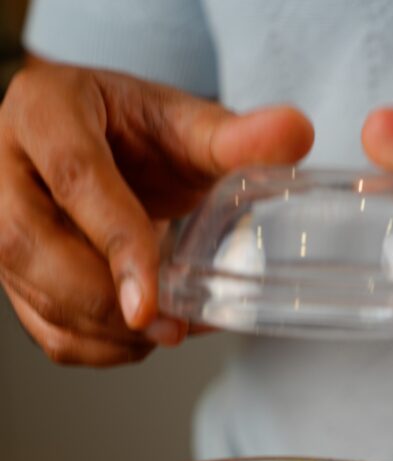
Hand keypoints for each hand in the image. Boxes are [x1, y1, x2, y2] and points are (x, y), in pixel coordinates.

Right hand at [0, 64, 312, 364]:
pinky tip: (143, 336)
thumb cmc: (127, 128)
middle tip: (173, 328)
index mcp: (44, 112)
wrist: (92, 142)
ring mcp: (1, 226)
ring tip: (171, 327)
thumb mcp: (177, 120)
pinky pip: (49, 331)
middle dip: (108, 306)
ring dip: (112, 333)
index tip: (150, 302)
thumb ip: (232, 135)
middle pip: (37, 251)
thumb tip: (295, 134)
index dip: (116, 245)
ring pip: (41, 300)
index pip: (75, 180)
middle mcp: (7, 171)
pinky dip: (101, 348)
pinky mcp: (14, 276)